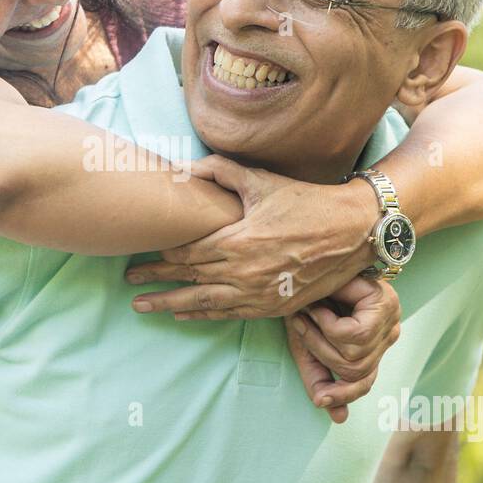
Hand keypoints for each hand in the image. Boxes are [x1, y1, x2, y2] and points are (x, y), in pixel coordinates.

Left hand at [125, 155, 380, 319]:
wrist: (353, 232)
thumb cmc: (307, 202)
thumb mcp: (262, 181)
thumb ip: (220, 172)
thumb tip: (185, 168)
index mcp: (236, 241)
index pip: (185, 253)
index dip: (159, 256)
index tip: (137, 256)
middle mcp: (243, 273)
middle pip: (187, 279)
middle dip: (155, 281)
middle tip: (128, 283)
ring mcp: (258, 294)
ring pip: (203, 302)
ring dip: (170, 304)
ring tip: (143, 306)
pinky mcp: (273, 308)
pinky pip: (229, 314)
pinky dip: (202, 314)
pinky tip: (183, 314)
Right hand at [285, 276, 400, 423]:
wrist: (308, 258)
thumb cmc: (306, 298)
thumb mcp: (308, 342)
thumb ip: (320, 377)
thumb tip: (340, 419)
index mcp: (376, 344)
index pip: (366, 382)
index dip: (343, 394)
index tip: (319, 398)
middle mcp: (389, 332)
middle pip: (355, 370)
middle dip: (319, 353)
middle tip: (299, 327)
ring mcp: (391, 317)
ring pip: (353, 354)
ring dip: (320, 336)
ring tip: (307, 314)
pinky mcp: (384, 302)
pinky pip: (351, 334)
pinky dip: (327, 324)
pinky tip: (318, 306)